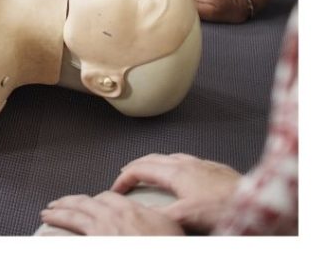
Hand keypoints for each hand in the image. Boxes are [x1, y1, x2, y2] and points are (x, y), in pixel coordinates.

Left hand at [40, 191, 183, 235]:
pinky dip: (60, 231)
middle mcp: (113, 217)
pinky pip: (73, 235)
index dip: (95, 200)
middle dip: (69, 202)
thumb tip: (148, 214)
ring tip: (47, 214)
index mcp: (130, 210)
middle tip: (56, 204)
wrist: (168, 257)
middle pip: (84, 203)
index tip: (89, 202)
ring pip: (74, 216)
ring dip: (58, 213)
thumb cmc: (170, 247)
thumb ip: (152, 217)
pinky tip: (51, 231)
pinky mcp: (96, 244)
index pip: (106, 197)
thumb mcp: (169, 227)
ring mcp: (102, 231)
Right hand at [110, 153, 240, 232]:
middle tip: (126, 175)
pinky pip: (188, 161)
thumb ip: (162, 213)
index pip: (140, 169)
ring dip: (155, 164)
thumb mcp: (187, 215)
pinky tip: (183, 174)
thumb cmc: (225, 208)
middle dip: (136, 165)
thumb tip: (142, 211)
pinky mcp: (215, 168)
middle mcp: (186, 163)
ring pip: (170, 157)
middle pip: (152, 159)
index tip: (116, 187)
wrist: (256, 202)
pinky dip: (175, 165)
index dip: (125, 178)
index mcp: (176, 172)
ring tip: (151, 171)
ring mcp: (202, 163)